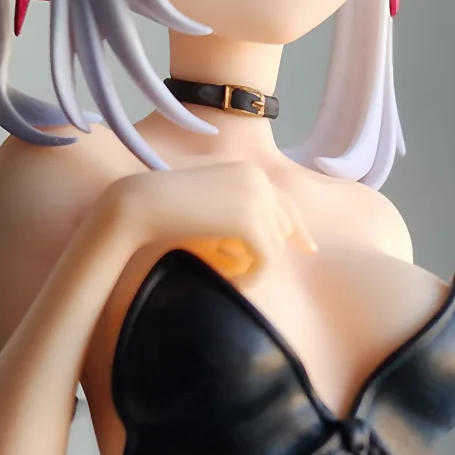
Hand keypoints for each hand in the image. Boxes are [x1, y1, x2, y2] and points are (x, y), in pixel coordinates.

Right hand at [104, 161, 316, 279]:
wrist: (146, 202)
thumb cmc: (169, 206)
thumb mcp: (213, 202)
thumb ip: (241, 210)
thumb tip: (271, 237)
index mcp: (250, 171)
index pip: (286, 202)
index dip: (299, 228)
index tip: (307, 248)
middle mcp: (259, 179)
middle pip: (284, 226)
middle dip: (270, 251)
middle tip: (249, 273)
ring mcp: (257, 198)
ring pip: (276, 245)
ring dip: (257, 266)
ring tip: (233, 275)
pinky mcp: (251, 222)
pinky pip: (267, 260)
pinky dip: (254, 276)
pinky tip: (236, 283)